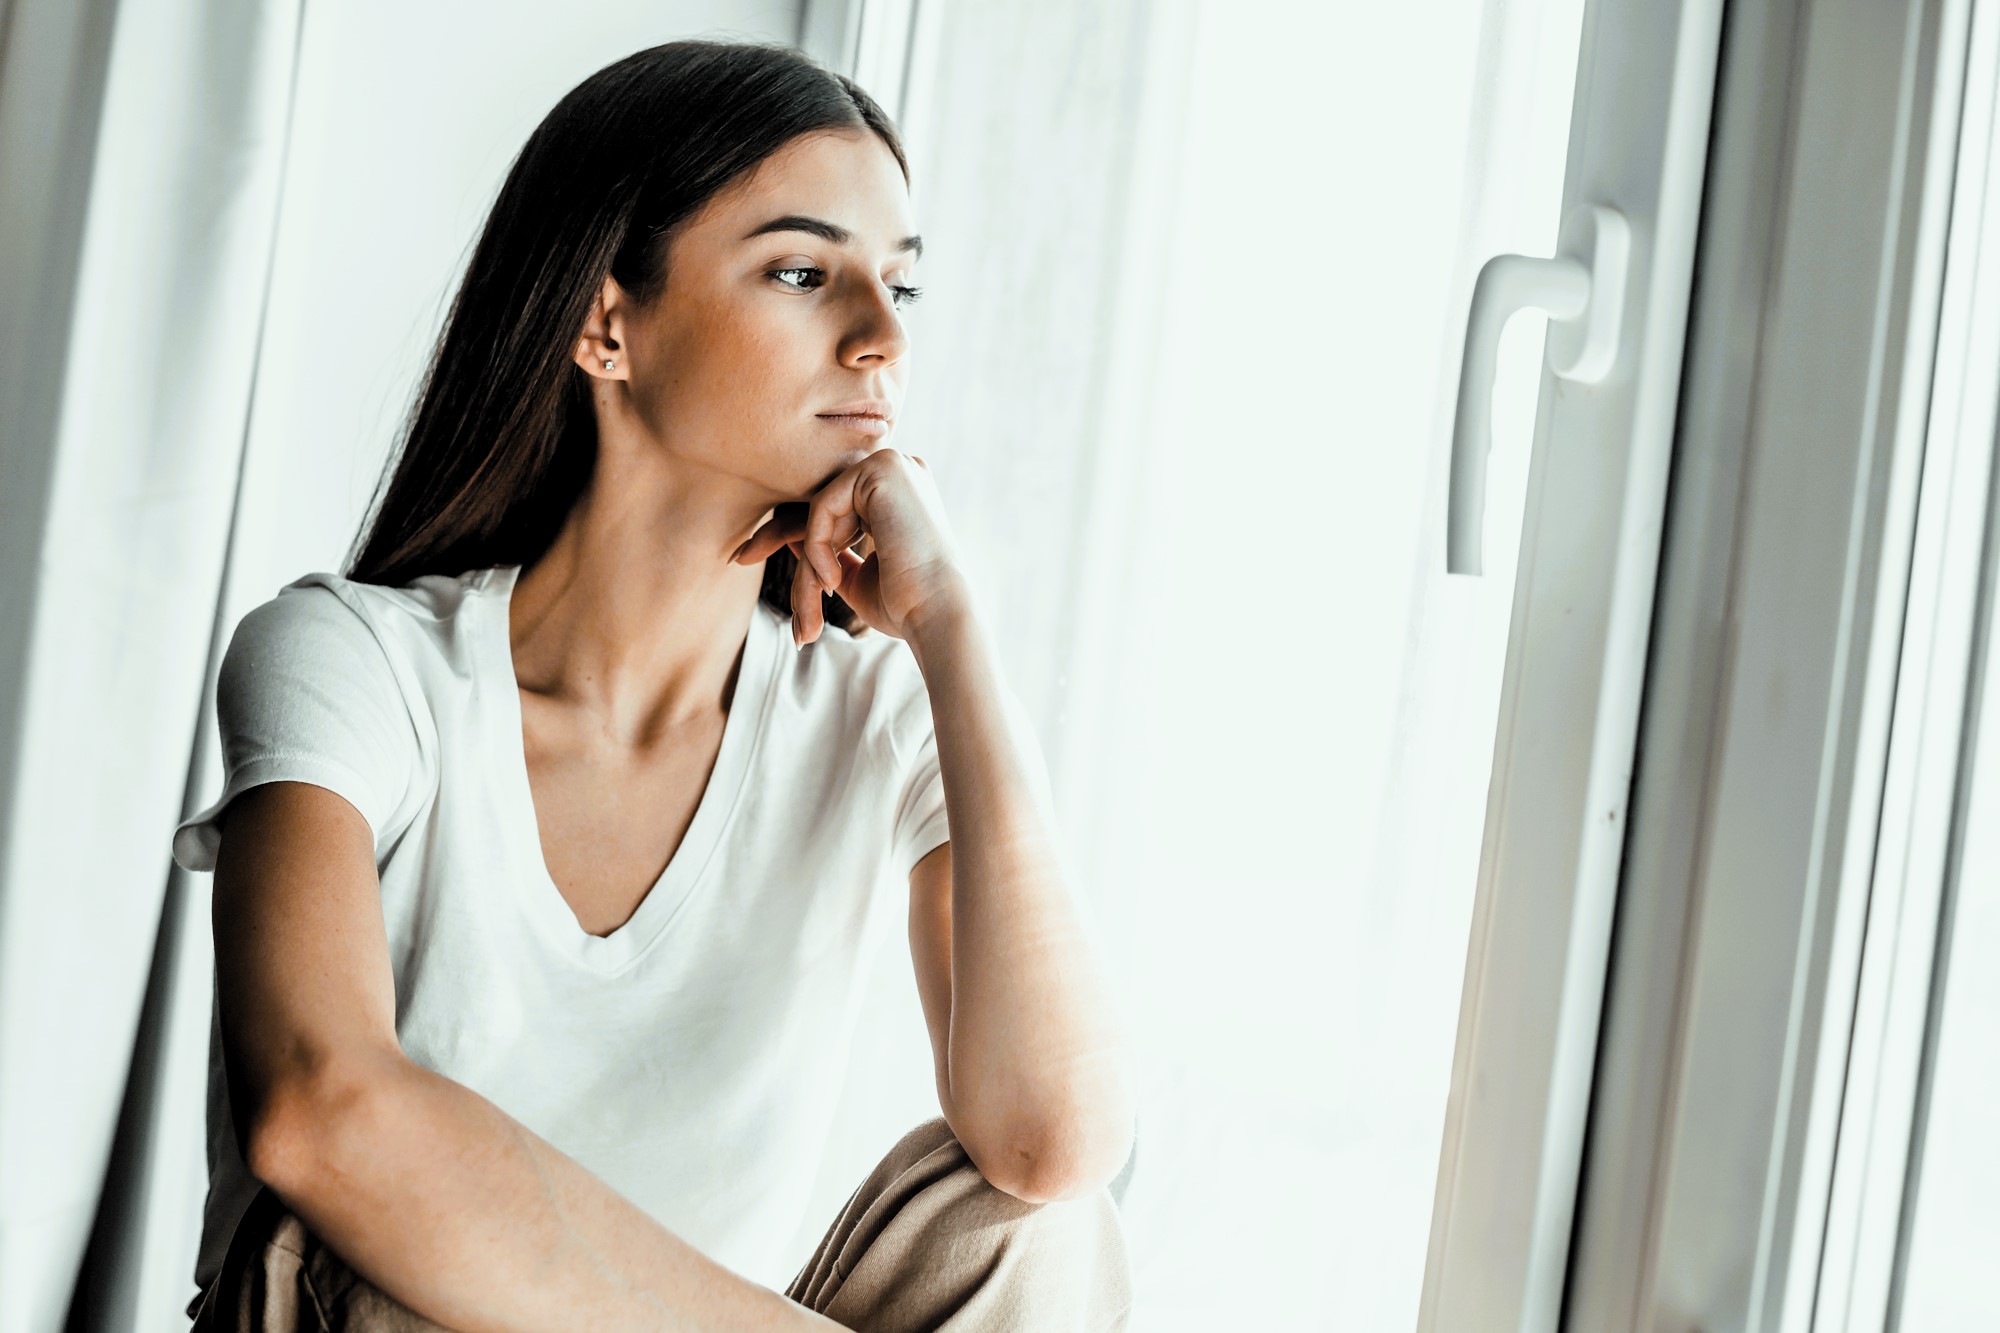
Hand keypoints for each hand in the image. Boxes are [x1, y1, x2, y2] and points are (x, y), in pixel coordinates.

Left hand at [731, 448, 971, 644]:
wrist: (937, 614)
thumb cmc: (905, 605)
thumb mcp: (854, 575)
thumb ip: (826, 551)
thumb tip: (791, 535)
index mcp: (898, 492)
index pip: (832, 504)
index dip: (795, 532)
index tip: (745, 555)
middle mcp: (897, 470)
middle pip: (818, 500)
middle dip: (775, 534)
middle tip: (738, 559)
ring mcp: (892, 464)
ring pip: (817, 507)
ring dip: (808, 560)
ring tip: (814, 602)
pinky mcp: (883, 469)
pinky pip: (823, 505)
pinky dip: (818, 546)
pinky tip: (833, 579)